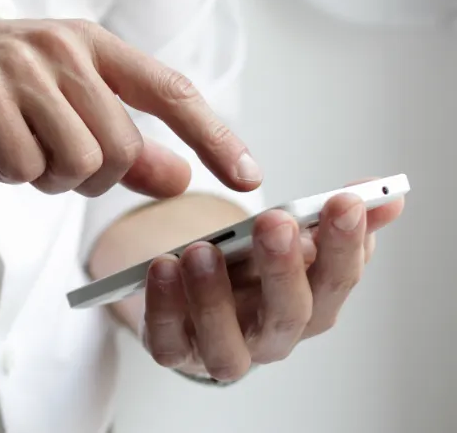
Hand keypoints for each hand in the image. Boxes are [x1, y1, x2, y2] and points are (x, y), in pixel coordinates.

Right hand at [0, 19, 261, 197]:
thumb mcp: (49, 107)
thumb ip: (116, 139)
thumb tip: (178, 177)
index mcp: (86, 41)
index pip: (170, 91)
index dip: (214, 136)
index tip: (247, 177)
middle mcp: (60, 46)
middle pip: (121, 148)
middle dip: (88, 177)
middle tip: (43, 160)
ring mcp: (20, 66)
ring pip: (78, 164)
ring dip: (45, 178)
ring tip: (11, 149)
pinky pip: (25, 168)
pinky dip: (8, 175)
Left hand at [139, 182, 404, 380]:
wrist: (196, 298)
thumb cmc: (249, 270)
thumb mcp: (289, 239)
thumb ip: (330, 218)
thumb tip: (386, 196)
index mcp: (310, 305)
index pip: (337, 280)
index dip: (345, 244)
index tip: (345, 201)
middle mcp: (272, 336)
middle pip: (288, 314)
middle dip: (284, 268)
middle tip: (275, 222)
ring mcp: (223, 350)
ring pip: (227, 345)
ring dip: (214, 298)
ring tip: (202, 250)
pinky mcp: (176, 352)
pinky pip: (168, 342)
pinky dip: (164, 308)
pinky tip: (162, 268)